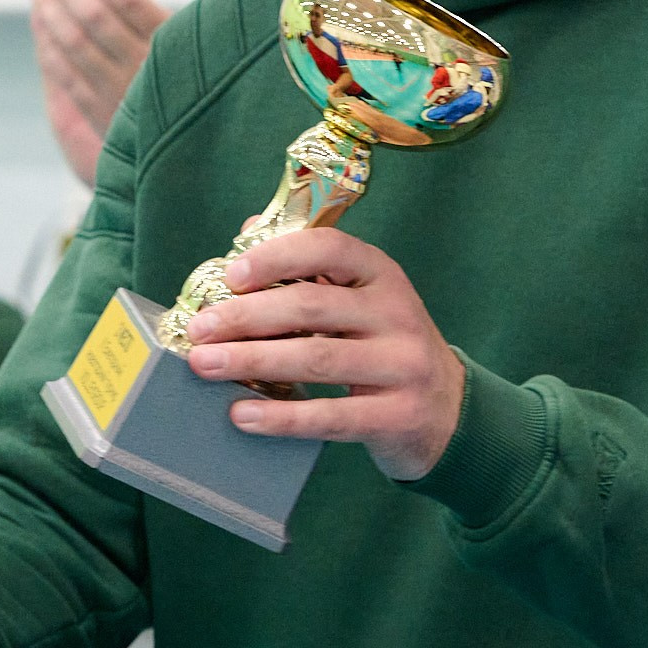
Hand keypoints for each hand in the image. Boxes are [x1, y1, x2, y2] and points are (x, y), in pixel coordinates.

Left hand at [26, 0, 217, 183]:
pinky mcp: (106, 118)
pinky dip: (49, 44)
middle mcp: (147, 69)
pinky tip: (40, 18)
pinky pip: (67, 76)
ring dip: (49, 6)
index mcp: (177, 42)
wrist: (221, 156)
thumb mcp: (229, 35)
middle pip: (92, 15)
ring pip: (73, 44)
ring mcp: (122, 96)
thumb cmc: (228, 81)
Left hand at [183, 227, 466, 480]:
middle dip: (247, 317)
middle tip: (199, 330)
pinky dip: (281, 417)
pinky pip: (331, 416)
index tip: (231, 275)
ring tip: (205, 366)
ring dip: (252, 361)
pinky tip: (242, 415)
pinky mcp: (399, 415)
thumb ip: (308, 268)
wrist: (447, 413)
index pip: (330, 249)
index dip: (277, 256)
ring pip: (317, 359)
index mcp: (383, 275)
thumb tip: (248, 230)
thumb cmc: (384, 348)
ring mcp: (403, 366)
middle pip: (312, 306)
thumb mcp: (360, 302)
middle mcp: (398, 314)